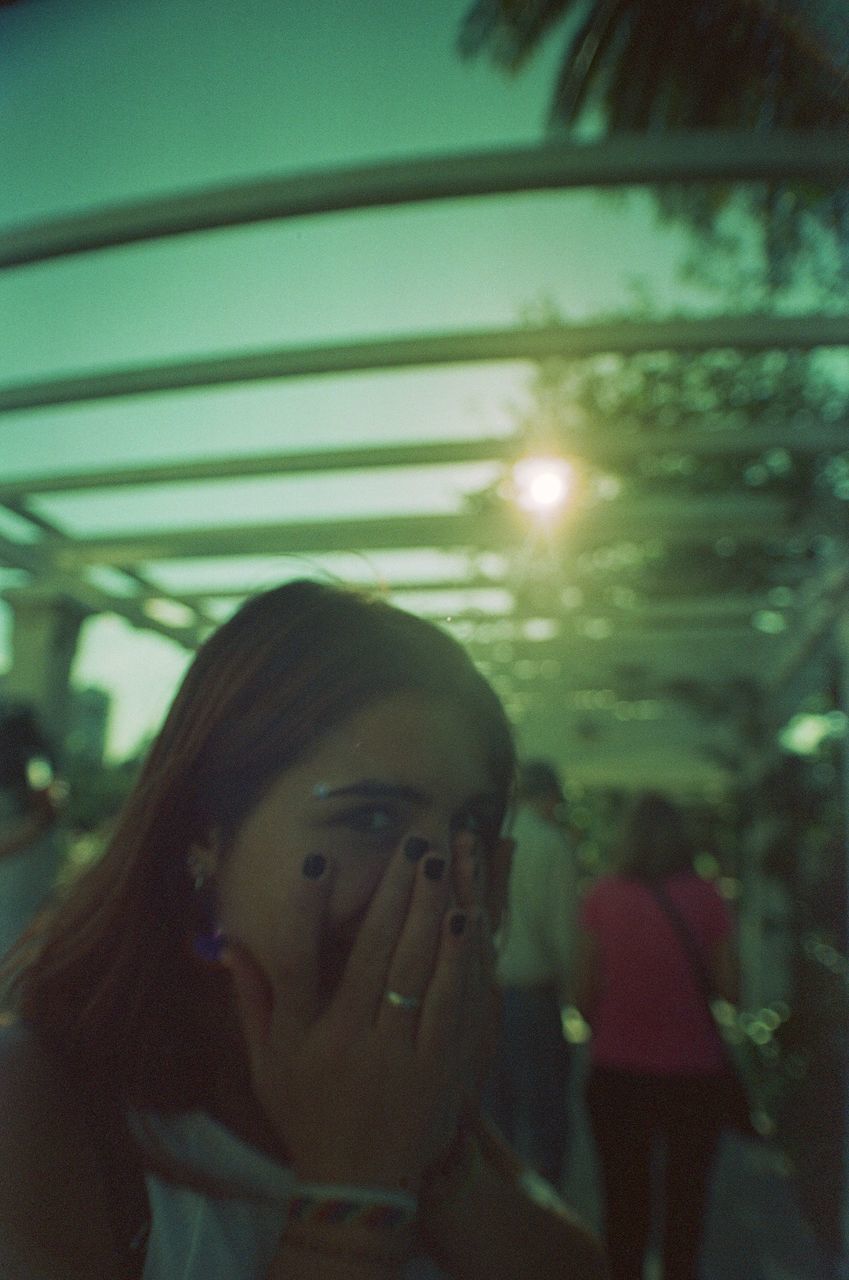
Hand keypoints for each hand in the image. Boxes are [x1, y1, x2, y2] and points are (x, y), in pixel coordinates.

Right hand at [222, 834, 488, 1191]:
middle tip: (410, 843)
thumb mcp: (266, 1065)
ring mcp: (396, 1055)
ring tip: (441, 864)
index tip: (316, 860)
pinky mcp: (436, 1069)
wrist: (359, 1187)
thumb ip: (252, 1002)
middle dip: (393, 893)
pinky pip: (449, 1003)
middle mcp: (349, 1042)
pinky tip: (465, 919)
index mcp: (303, 1037)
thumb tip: (231, 943)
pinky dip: (458, 958)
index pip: (298, 961)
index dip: (304, 910)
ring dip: (429, 912)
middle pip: (372, 953)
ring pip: (415, 970)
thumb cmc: (308, 1115)